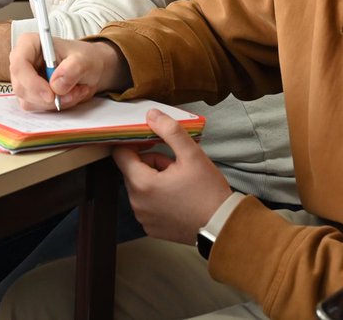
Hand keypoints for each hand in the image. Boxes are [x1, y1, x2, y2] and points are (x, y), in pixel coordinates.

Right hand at [9, 35, 127, 110]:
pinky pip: (38, 107)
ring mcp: (25, 79)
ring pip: (30, 101)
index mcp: (30, 44)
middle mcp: (23, 61)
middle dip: (48, 97)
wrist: (89, 68)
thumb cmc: (84, 58)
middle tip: (72, 93)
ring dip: (56, 102)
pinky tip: (70, 95)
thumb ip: (72, 69)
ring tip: (76, 90)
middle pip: (21, 87)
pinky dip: (56, 106)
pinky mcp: (30, 94)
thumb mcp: (85, 60)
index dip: (31, 82)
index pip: (19, 65)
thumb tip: (56, 85)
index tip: (51, 95)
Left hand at [111, 109, 231, 244]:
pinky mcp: (151, 228)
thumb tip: (152, 115)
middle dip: (151, 163)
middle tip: (175, 165)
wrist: (223, 227)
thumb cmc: (208, 192)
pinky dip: (157, 198)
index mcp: (142, 184)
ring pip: (140, 187)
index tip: (149, 140)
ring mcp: (143, 218)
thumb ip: (169, 131)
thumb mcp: (192, 155)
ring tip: (180, 182)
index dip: (133, 143)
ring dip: (154, 180)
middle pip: (132, 171)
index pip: (120, 155)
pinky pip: (146, 204)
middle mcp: (137, 203)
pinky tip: (178, 198)